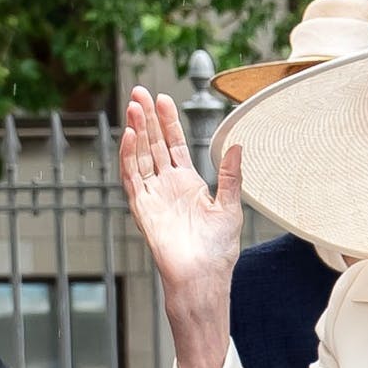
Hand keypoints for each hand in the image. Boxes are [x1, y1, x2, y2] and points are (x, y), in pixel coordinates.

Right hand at [119, 87, 244, 289]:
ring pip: (140, 156)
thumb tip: (237, 146)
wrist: (203, 276)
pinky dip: (129, 157)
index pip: (173, 145)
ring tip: (134, 106)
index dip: (168, 121)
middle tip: (140, 91)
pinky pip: (132, 178)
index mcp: (188, 183)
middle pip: (153, 144)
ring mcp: (153, 196)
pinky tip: (130, 136)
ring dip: (137, 131)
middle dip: (147, 118)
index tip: (162, 99)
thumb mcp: (229, 206)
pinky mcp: (143, 209)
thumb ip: (231, 176)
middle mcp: (167, 186)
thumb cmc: (218, 249)